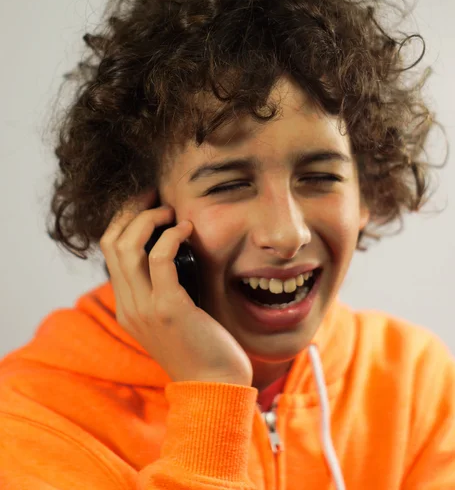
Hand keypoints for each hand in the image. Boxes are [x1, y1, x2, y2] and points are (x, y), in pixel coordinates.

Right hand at [100, 189, 252, 386]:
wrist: (216, 385)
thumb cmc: (202, 345)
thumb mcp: (173, 314)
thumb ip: (163, 288)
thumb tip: (171, 251)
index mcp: (127, 306)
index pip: (110, 251)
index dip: (124, 220)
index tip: (147, 203)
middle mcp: (128, 306)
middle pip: (112, 243)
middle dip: (131, 211)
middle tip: (156, 197)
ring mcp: (144, 308)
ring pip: (128, 247)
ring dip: (148, 219)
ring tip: (171, 211)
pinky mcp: (168, 308)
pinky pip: (159, 260)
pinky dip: (171, 236)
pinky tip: (187, 229)